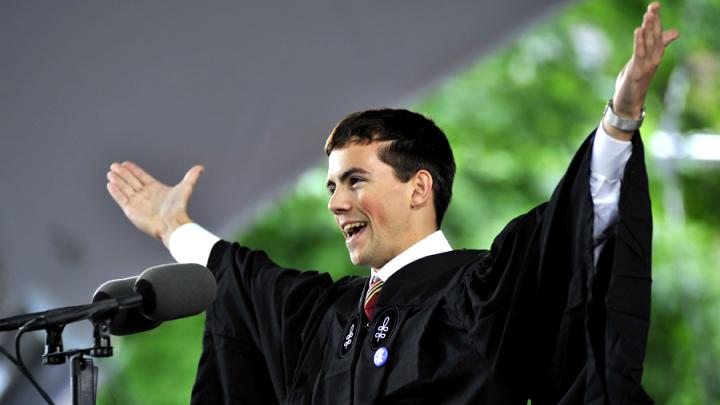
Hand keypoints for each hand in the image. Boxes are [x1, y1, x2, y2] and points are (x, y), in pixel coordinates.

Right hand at [106, 161, 203, 246]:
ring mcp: (137, 202)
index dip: (133, 170)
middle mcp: (145, 195)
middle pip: (131, 181)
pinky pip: (121, 198)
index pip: (141, 176)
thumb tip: (200, 168)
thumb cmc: (178, 208)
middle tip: (114, 165)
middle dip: (123, 173)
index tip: (125, 163)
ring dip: (118, 180)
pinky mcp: (131, 210)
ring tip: (110, 173)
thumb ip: (191, 177)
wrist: (172, 224)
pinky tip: (110, 184)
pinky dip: (115, 192)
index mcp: (155, 188)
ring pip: (125, 188)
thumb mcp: (185, 188)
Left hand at [607, 2, 678, 139]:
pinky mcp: (636, 72)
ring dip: (648, 29)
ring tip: (648, 15)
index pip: (657, 34)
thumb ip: (655, 45)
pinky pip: (639, 54)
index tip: (654, 6)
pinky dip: (639, 42)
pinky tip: (638, 31)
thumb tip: (675, 32)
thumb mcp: (644, 60)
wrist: (628, 103)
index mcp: (654, 55)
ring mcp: (646, 66)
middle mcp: (653, 59)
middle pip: (655, 37)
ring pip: (649, 44)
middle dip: (654, 21)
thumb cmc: (635, 81)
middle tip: (653, 6)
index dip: (656, 20)